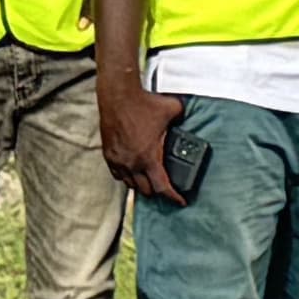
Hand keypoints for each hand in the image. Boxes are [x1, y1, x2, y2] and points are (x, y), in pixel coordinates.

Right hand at [101, 79, 189, 204]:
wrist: (118, 96)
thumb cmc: (144, 103)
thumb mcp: (173, 110)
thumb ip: (183, 119)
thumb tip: (190, 120)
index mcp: (149, 157)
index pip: (162, 186)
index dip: (173, 197)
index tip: (181, 202)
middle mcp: (132, 163)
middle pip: (146, 190)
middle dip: (158, 192)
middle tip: (166, 188)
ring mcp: (118, 160)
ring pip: (130, 184)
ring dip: (141, 185)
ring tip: (150, 181)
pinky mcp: (109, 155)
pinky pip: (118, 174)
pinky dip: (127, 177)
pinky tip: (133, 172)